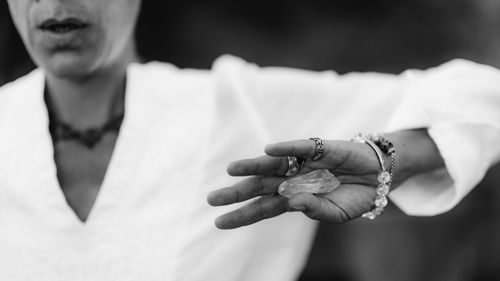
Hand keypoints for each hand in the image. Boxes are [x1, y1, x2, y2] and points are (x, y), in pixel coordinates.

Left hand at [207, 138, 388, 228]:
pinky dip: (286, 148)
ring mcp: (304, 164)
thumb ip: (315, 210)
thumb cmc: (355, 197)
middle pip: (259, 186)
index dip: (242, 215)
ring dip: (253, 165)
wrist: (380, 177)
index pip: (262, 208)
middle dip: (236, 193)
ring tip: (231, 170)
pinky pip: (301, 147)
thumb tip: (292, 203)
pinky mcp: (320, 148)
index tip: (219, 222)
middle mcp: (293, 180)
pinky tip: (270, 150)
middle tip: (212, 199)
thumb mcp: (337, 214)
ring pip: (272, 164)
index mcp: (294, 199)